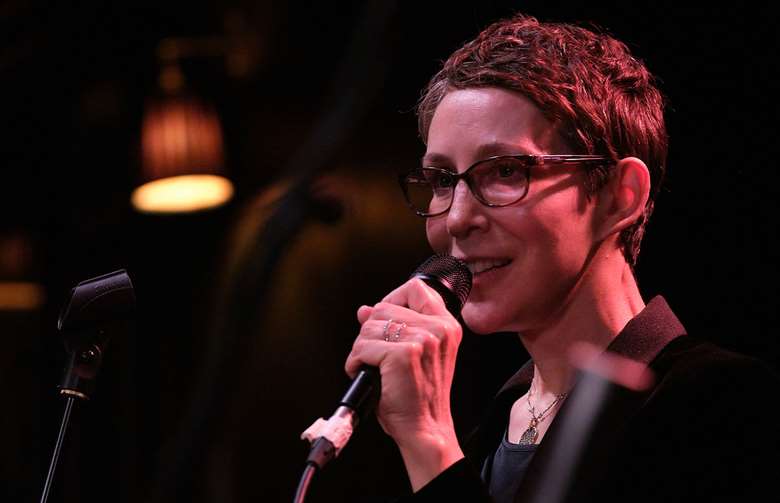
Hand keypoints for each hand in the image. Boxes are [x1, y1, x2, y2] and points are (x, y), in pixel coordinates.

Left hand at [345, 278, 464, 489]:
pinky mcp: (404, 353)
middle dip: (370, 332)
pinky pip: (363, 347)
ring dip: (361, 350)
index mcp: (446, 325)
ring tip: (372, 368)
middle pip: (384, 307)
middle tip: (376, 357)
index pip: (416, 288)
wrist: (425, 428)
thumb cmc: (419, 396)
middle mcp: (439, 329)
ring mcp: (423, 339)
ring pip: (369, 326)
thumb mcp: (412, 354)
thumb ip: (393, 327)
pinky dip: (355, 362)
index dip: (392, 299)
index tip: (384, 320)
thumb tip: (364, 310)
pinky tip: (365, 374)